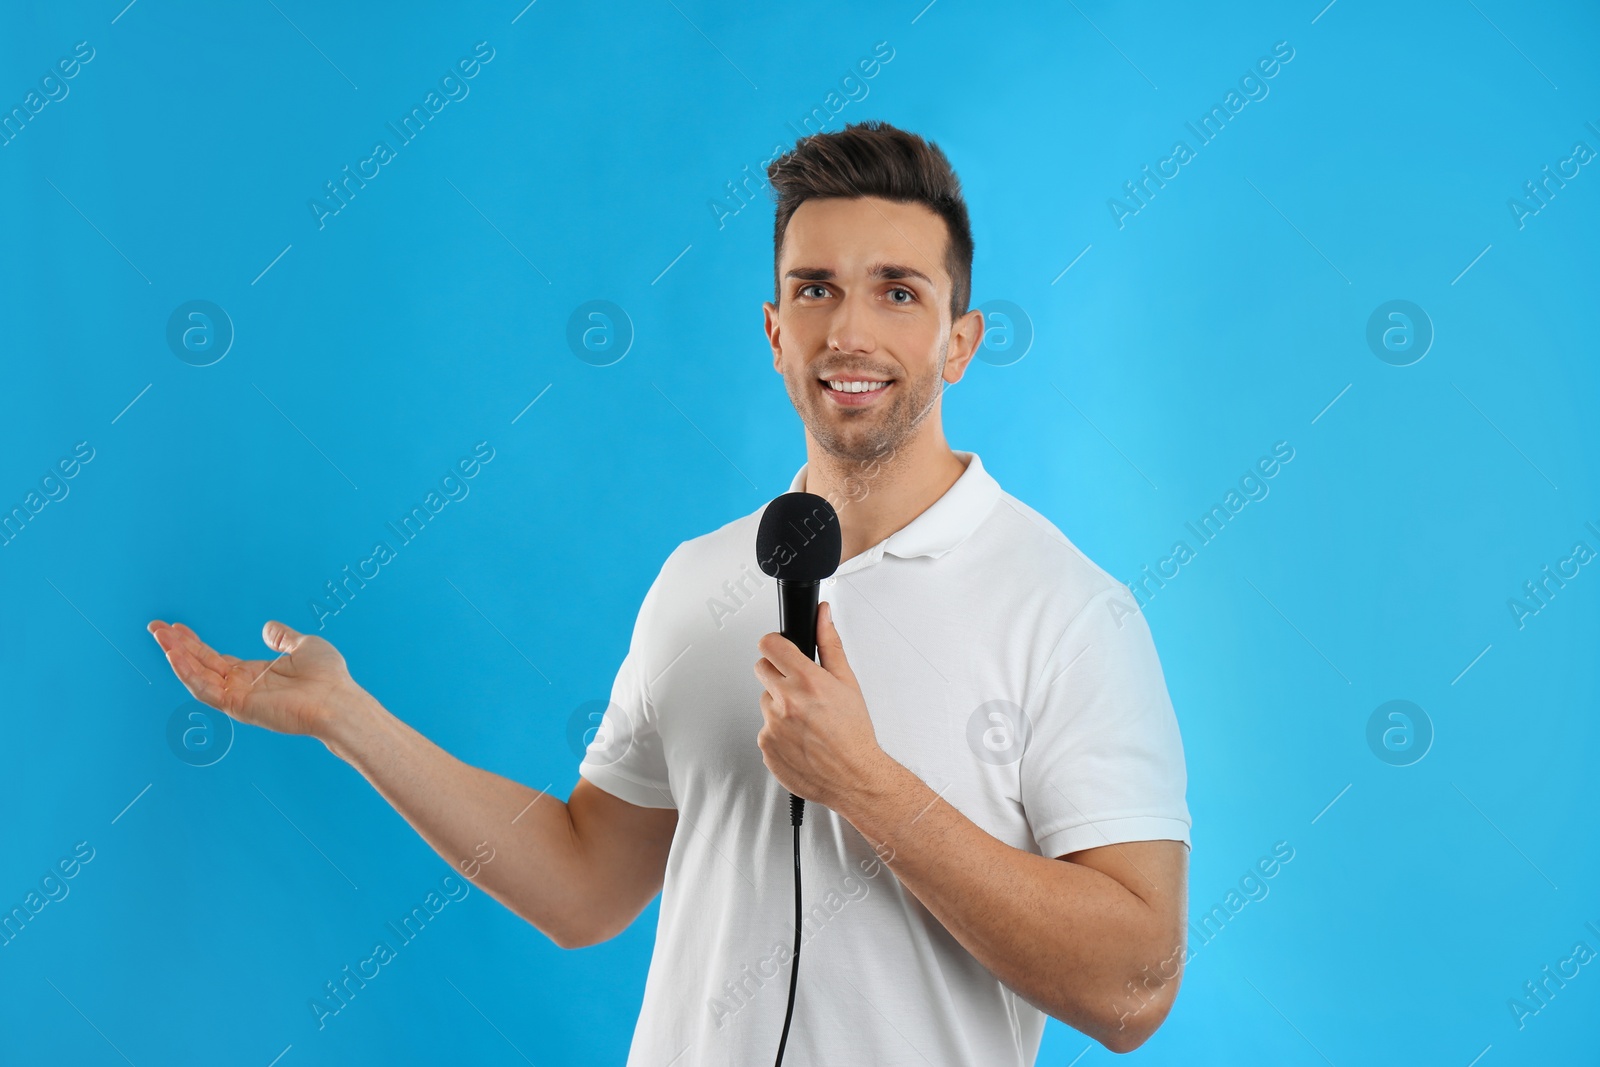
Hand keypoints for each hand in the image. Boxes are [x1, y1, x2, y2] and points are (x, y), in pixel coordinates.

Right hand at [147, 618, 361, 739]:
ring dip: (176, 655)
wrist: (337, 700)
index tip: (175, 626)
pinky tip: (174, 654)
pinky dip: (188, 672)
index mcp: (253, 673)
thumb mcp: (303, 646)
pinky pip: (205, 689)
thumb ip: (282, 638)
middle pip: (200, 664)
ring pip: (197, 675)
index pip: (214, 657)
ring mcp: (238, 697)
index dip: (193, 642)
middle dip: (176, 646)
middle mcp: (241, 685)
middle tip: (154, 626)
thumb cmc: (328, 677)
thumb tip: (268, 627)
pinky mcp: (238, 705)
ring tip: (159, 635)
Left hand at [753, 601, 884, 809]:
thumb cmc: (854, 734)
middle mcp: (785, 701)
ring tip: (805, 720)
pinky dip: (778, 733)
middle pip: (762, 669)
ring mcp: (772, 726)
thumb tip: (823, 616)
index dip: (775, 644)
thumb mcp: (848, 682)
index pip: (769, 644)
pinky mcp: (765, 747)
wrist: (854, 777)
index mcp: (806, 681)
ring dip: (779, 706)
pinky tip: (800, 738)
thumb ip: (830, 644)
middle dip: (778, 674)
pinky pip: (765, 730)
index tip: (781, 649)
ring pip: (765, 701)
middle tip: (800, 689)